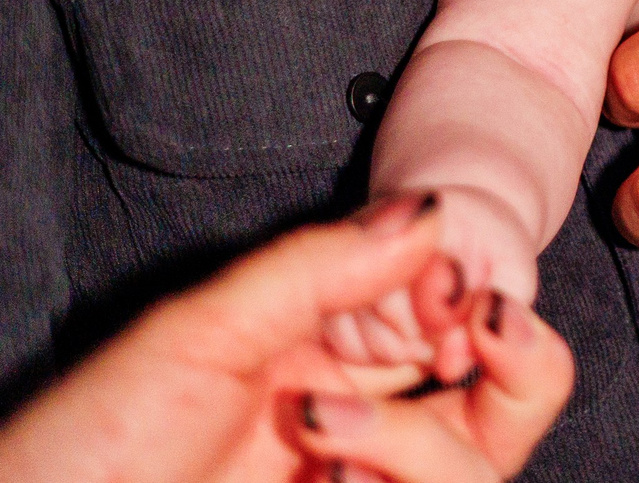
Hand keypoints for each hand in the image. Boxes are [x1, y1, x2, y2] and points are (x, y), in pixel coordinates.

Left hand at [0, 193, 570, 482]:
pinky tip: (331, 479)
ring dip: (421, 446)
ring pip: (475, 471)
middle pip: (509, 405)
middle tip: (476, 340)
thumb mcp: (201, 330)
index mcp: (340, 356)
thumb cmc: (86, 441)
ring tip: (326, 439)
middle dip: (521, 368)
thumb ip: (317, 267)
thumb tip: (428, 212)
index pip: (466, 322)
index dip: (491, 307)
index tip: (471, 296)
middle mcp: (365, 426)